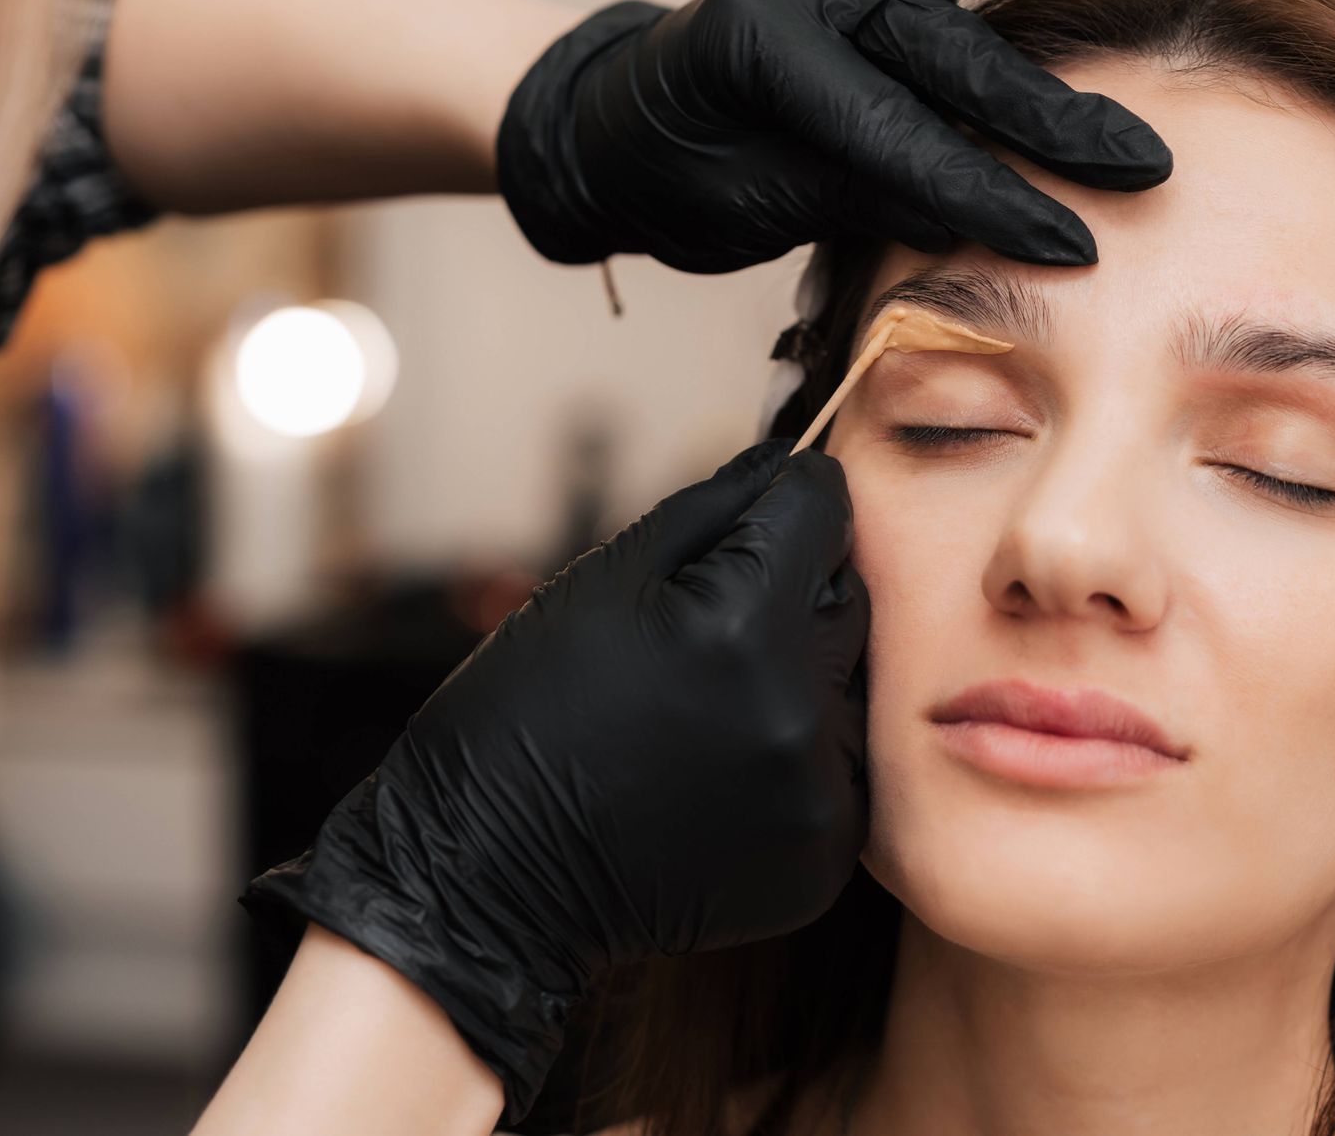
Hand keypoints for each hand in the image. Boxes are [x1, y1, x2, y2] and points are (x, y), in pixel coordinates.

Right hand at [241, 440, 869, 1123]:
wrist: (485, 874)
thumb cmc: (524, 711)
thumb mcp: (601, 580)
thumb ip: (712, 508)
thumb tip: (790, 460)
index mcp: (741, 626)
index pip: (823, 511)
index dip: (783, 503)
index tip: (749, 524)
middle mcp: (798, 711)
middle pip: (847, 598)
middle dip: (789, 596)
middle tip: (702, 637)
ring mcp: (815, 795)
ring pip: (849, 688)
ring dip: (798, 681)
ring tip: (701, 715)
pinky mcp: (821, 859)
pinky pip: (837, 772)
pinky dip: (792, 761)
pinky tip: (716, 774)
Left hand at [498, 0, 1194, 272]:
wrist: (613, 126)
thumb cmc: (671, 177)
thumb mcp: (746, 204)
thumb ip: (848, 191)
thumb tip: (963, 207)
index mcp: (763, 48)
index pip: (889, 132)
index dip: (977, 193)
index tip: (1065, 244)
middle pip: (946, 48)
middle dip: (1046, 112)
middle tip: (1140, 162)